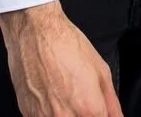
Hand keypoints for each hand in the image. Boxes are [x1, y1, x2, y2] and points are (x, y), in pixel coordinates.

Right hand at [0, 1, 122, 116]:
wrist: (36, 32)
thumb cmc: (66, 45)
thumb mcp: (101, 70)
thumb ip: (112, 103)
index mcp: (88, 109)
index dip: (101, 116)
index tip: (97, 109)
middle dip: (84, 115)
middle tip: (80, 99)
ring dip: (67, 114)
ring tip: (65, 95)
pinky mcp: (28, 115)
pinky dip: (50, 114)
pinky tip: (52, 96)